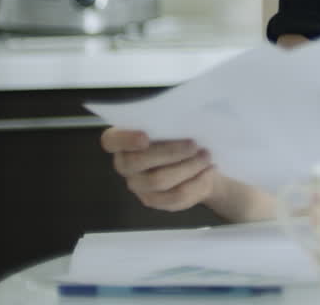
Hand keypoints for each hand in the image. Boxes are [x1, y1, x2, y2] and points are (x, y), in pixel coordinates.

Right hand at [100, 127, 217, 211]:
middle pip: (138, 162)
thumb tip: (183, 118)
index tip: (145, 137)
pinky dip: (196, 182)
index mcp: (121, 141)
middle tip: (194, 144)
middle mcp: (124, 164)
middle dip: (170, 152)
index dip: (125, 140)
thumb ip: (169, 122)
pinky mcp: (154, 201)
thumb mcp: (173, 125)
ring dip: (188, 167)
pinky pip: (175, 196)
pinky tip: (208, 170)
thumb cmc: (179, 135)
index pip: (111, 141)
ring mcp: (137, 185)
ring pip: (159, 180)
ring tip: (206, 156)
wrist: (196, 161)